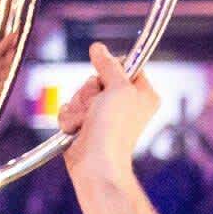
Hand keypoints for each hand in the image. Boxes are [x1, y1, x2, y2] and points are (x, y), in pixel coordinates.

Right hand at [60, 42, 161, 177]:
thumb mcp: (119, 88)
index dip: (112, 68)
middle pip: (98, 78)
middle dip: (90, 91)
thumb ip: (109, 65)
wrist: (96, 165)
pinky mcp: (85, 125)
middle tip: (96, 107)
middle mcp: (124, 104)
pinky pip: (70, 108)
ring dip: (78, 106)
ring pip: (81, 93)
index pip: (126, 65)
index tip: (106, 79)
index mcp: (142, 94)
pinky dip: (70, 118)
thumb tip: (98, 48)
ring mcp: (104, 115)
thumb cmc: (114, 130)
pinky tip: (77, 130)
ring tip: (87, 122)